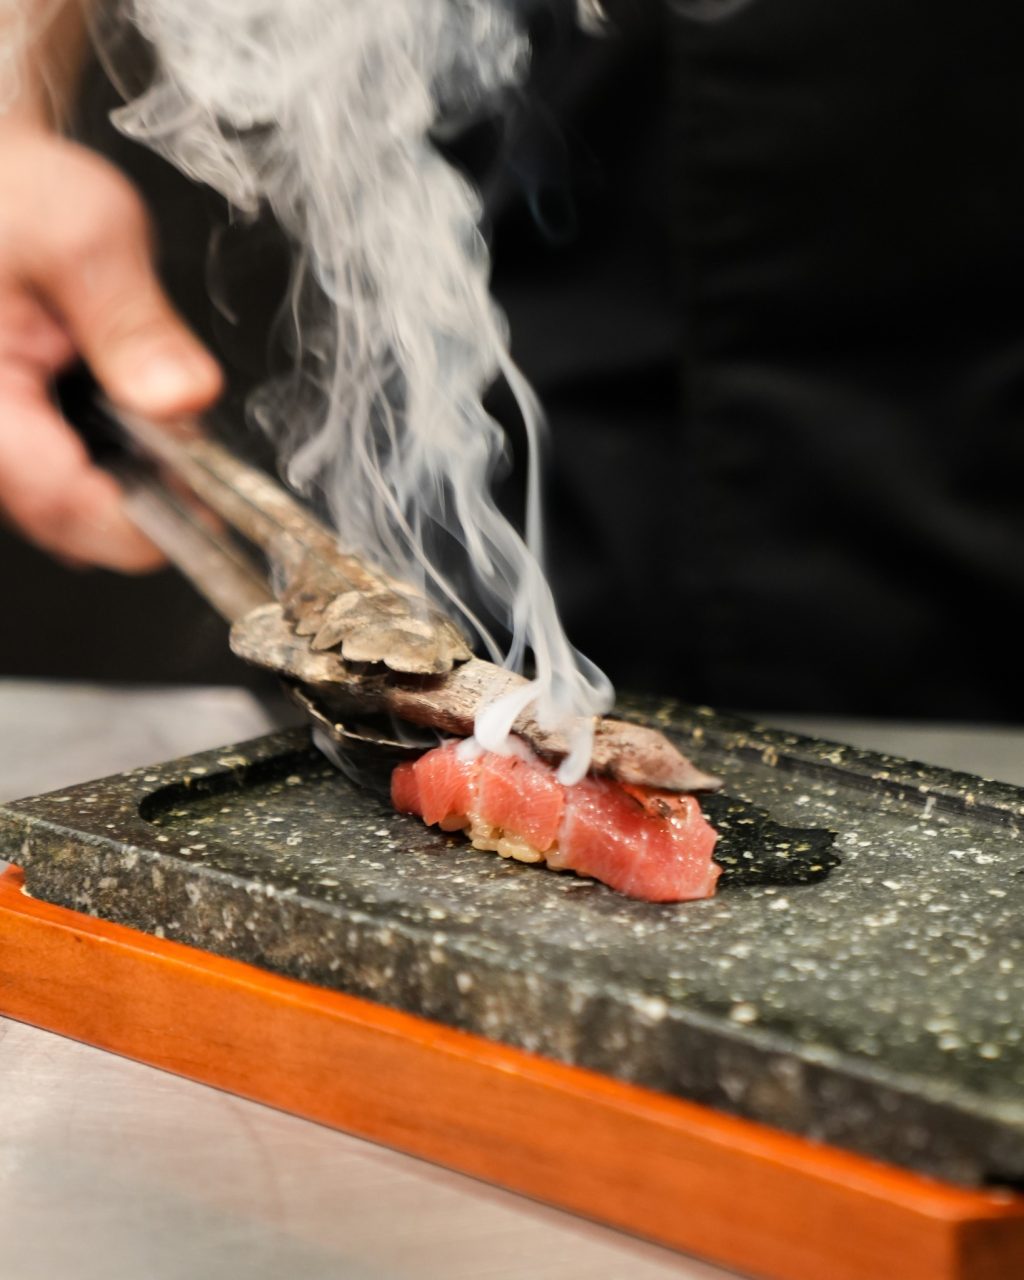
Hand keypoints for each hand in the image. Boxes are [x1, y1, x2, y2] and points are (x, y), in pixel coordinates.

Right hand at [0, 124, 222, 570]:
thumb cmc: (12, 198)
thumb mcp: (83, 236)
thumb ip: (135, 323)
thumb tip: (184, 397)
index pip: (60, 501)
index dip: (145, 520)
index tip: (208, 510)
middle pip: (69, 521)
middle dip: (147, 497)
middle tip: (196, 451)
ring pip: (69, 512)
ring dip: (132, 483)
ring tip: (158, 418)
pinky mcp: (14, 443)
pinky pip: (65, 485)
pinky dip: (112, 465)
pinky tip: (132, 420)